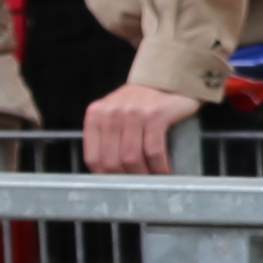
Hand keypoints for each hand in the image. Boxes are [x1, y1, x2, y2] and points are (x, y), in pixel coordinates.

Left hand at [84, 79, 200, 174]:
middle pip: (112, 161)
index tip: (121, 183)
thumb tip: (110, 173)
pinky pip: (154, 150)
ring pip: (132, 158)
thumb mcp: (115, 114)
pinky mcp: (155, 114)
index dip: (107, 176)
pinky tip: (165, 171)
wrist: (168, 78)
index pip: (93, 158)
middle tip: (140, 184)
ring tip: (153, 179)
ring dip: (144, 175)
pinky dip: (160, 166)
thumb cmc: (142, 102)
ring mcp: (133, 112)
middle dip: (127, 179)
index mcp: (96, 114)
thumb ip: (107, 136)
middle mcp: (111, 112)